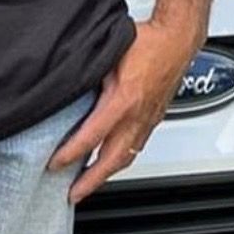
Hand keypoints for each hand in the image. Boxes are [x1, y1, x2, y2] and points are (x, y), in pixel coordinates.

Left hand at [48, 18, 199, 203]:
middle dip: (90, 181)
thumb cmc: (147, 41)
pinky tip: (112, 160)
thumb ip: (90, 74)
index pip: (92, 136)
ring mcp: (148, 120)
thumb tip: (68, 85)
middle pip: (111, 160)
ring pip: (126, 158)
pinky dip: (121, 160)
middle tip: (72, 194)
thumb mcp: (108, 54)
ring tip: (89, 183)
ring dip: (106, 174)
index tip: (55, 164)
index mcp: (123, 100)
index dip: (71, 153)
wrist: (178, 39)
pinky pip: (136, 148)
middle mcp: (137, 116)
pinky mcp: (154, 119)